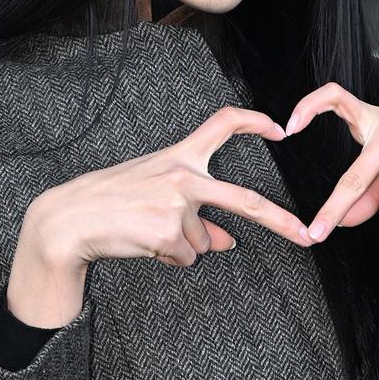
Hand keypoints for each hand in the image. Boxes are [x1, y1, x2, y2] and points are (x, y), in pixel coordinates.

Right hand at [27, 106, 310, 273]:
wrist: (71, 218)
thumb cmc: (113, 199)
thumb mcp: (156, 192)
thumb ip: (197, 211)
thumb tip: (229, 241)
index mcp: (180, 155)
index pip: (222, 124)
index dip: (254, 121)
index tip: (279, 128)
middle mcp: (183, 175)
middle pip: (243, 199)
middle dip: (280, 221)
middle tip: (307, 237)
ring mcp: (176, 205)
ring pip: (203, 242)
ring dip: (181, 245)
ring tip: (146, 230)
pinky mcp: (167, 233)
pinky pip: (185, 257)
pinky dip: (169, 258)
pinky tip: (143, 243)